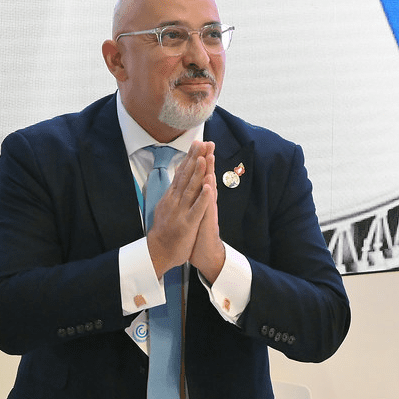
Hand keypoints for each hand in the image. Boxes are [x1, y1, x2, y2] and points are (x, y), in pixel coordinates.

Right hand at [146, 141, 211, 277]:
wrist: (157, 252)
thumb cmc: (164, 230)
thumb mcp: (166, 206)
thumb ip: (172, 192)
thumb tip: (176, 176)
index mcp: (172, 196)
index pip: (182, 173)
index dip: (190, 157)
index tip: (197, 143)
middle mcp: (175, 200)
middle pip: (186, 176)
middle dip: (195, 158)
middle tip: (202, 142)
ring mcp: (181, 211)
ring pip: (191, 189)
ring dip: (198, 173)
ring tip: (204, 158)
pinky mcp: (187, 224)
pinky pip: (197, 209)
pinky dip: (203, 199)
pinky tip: (209, 188)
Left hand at [189, 141, 224, 281]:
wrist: (206, 254)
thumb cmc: (197, 234)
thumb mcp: (193, 213)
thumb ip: (193, 199)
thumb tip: (189, 186)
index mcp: (199, 199)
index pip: (199, 176)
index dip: (198, 161)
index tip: (199, 145)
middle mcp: (205, 202)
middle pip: (206, 178)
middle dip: (206, 160)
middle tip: (207, 143)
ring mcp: (207, 211)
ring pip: (208, 189)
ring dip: (209, 173)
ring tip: (209, 156)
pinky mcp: (207, 222)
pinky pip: (208, 208)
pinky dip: (208, 196)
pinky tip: (209, 185)